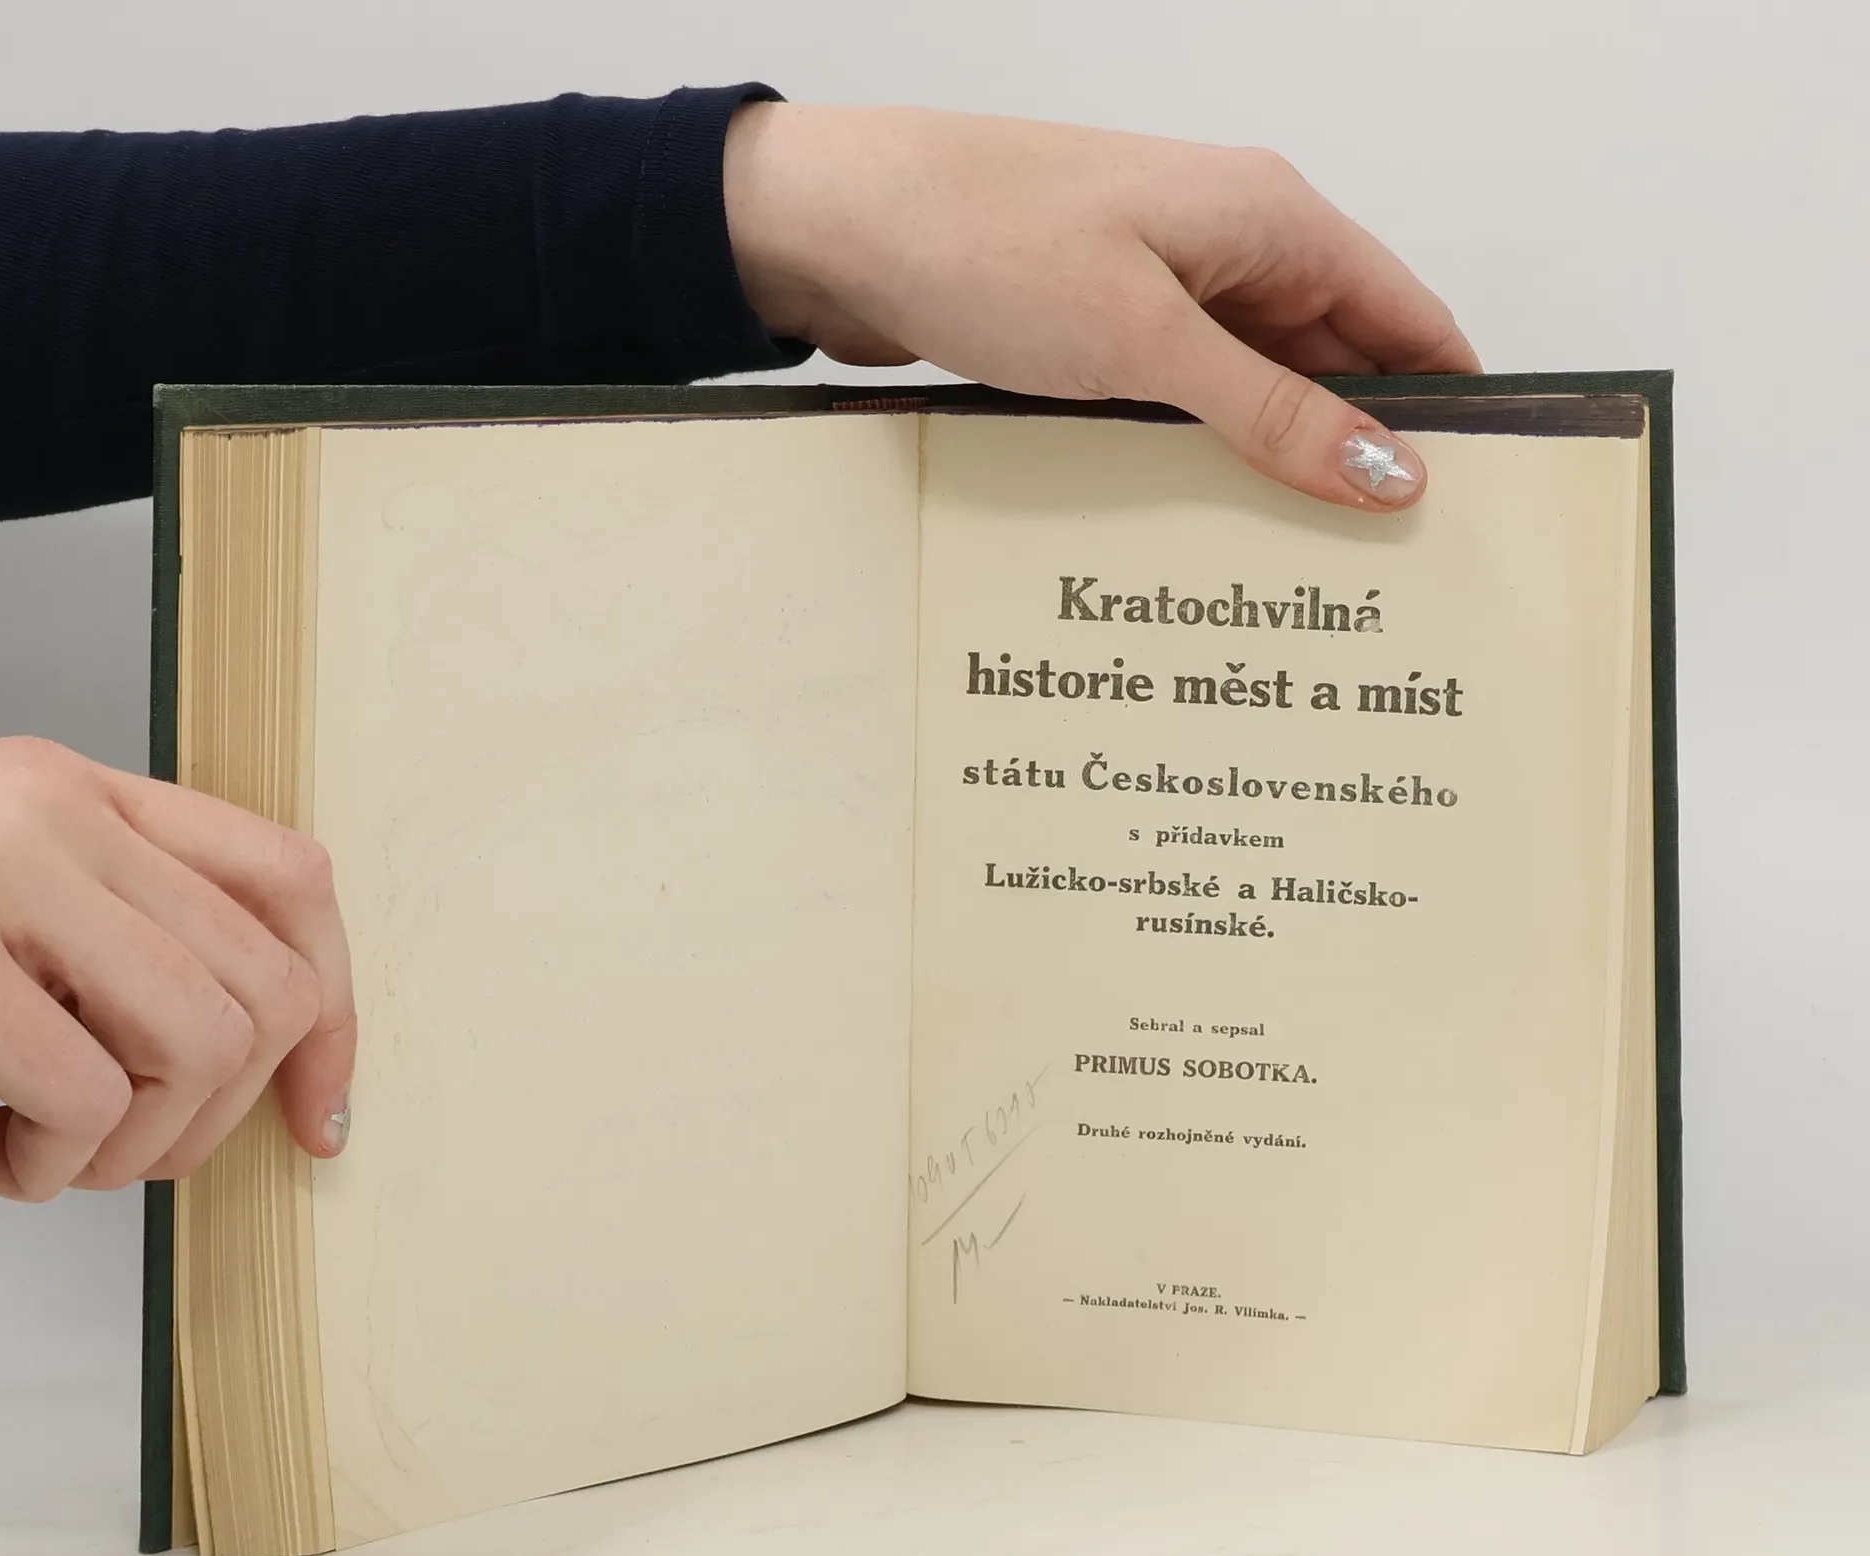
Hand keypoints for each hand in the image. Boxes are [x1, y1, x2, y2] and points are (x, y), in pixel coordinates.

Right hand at [0, 738, 355, 1200]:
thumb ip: (108, 936)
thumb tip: (259, 1064)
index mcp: (84, 792)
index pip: (291, 879)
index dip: (333, 1016)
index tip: (316, 1118)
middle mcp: (58, 810)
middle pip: (266, 994)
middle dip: (206, 1120)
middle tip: (108, 1149)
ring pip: (198, 1048)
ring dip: (123, 1146)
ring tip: (28, 1147)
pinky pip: (78, 1097)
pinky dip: (34, 1167)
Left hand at [724, 105, 1478, 510]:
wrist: (834, 225)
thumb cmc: (985, 244)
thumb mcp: (1144, 339)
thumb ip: (1271, 409)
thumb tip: (1390, 470)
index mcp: (1269, 219)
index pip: (1406, 316)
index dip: (1449, 406)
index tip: (1477, 502)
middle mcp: (1228, 248)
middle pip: (1334, 363)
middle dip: (1357, 457)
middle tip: (1382, 578)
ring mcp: (1158, 290)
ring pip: (1251, 392)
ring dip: (1270, 470)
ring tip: (1298, 579)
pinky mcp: (1098, 330)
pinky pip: (1177, 402)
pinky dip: (1196, 460)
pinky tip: (1203, 536)